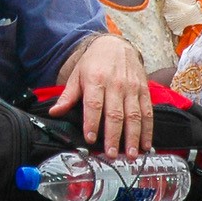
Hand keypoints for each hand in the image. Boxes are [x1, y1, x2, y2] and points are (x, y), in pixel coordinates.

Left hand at [50, 35, 151, 157]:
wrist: (116, 45)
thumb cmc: (93, 64)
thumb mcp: (77, 76)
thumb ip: (68, 96)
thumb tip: (54, 113)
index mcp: (95, 80)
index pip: (94, 104)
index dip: (92, 123)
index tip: (90, 139)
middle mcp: (115, 85)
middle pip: (115, 113)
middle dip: (114, 136)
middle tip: (113, 154)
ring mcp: (132, 88)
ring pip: (134, 115)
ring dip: (133, 137)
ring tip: (132, 155)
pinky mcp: (144, 91)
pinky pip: (147, 112)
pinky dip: (148, 130)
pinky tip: (146, 144)